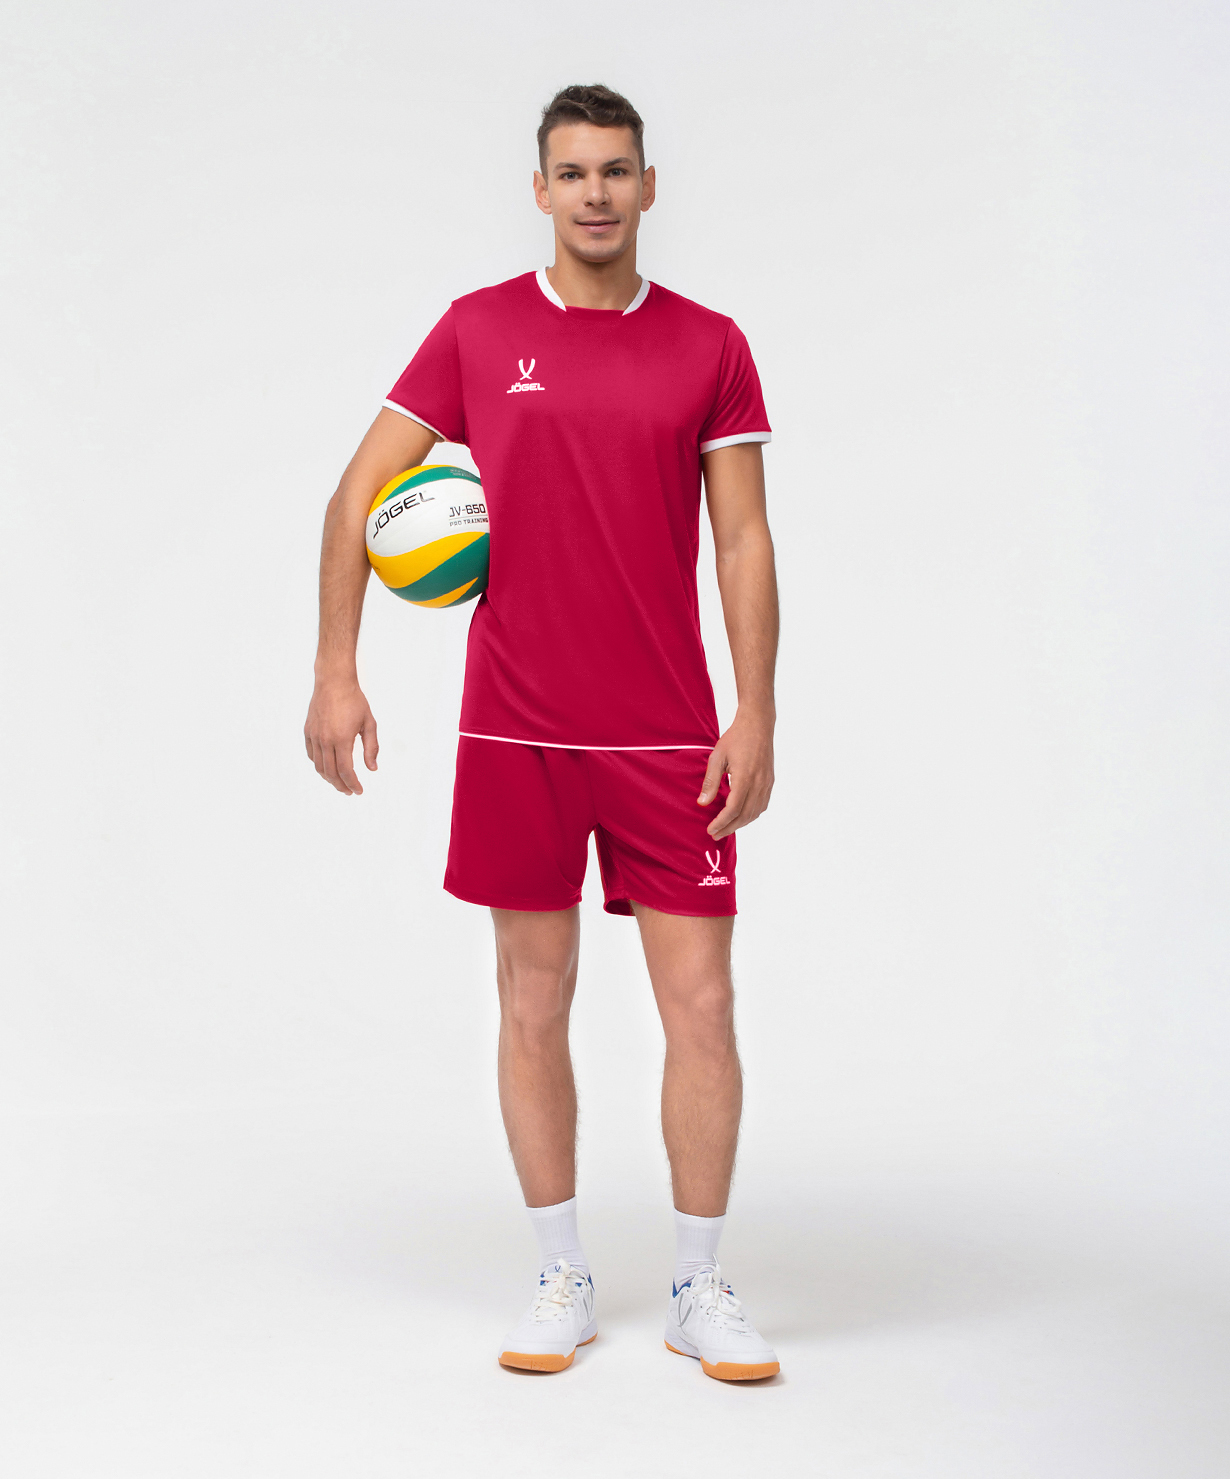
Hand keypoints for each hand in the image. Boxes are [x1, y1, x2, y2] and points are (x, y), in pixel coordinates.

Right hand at [304, 677, 378, 794]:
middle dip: (341, 785)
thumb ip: (371, 747)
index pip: (346, 771)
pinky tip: (326, 767)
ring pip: (319, 766)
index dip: (353, 784)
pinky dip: (318, 765)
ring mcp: (314, 736)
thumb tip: (372, 768)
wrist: (333, 682)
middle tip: (349, 791)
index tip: (358, 790)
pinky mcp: (308, 731)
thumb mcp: (369, 723)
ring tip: (338, 783)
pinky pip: (311, 754)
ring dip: (329, 778)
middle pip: (331, 773)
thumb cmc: (353, 700)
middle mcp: (325, 740)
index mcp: (342, 739)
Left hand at [697, 710, 774, 839]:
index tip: (711, 830)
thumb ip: (710, 782)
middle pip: (744, 815)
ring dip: (740, 824)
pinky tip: (741, 816)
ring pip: (755, 813)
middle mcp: (759, 784)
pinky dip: (751, 815)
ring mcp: (767, 783)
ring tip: (726, 828)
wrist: (758, 724)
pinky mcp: (770, 782)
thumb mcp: (717, 757)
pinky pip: (762, 805)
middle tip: (715, 834)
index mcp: (745, 778)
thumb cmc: (736, 738)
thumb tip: (702, 803)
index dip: (721, 823)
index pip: (733, 809)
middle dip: (729, 828)